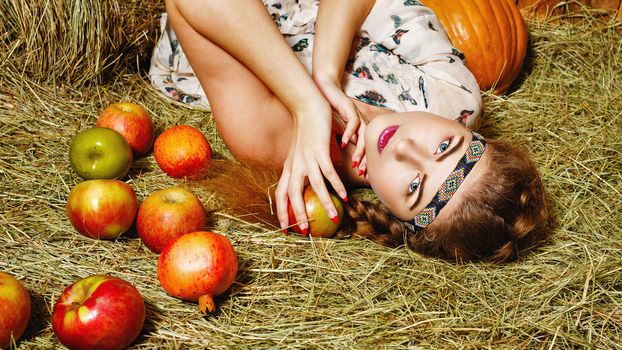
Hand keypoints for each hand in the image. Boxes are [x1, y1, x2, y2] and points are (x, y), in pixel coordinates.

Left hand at [274, 104, 347, 234]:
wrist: (307, 107)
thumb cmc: (306, 131)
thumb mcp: (300, 153)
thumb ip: (304, 169)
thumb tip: (314, 185)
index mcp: (288, 167)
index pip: (281, 194)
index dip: (281, 212)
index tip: (285, 228)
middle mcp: (295, 165)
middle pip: (293, 195)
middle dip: (298, 215)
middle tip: (306, 231)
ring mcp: (306, 158)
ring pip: (314, 186)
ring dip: (323, 203)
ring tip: (333, 218)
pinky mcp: (319, 151)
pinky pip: (328, 173)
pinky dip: (336, 185)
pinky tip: (343, 196)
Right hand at [316, 79, 366, 173]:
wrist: (323, 91)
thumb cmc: (327, 112)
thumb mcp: (332, 132)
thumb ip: (336, 145)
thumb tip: (336, 162)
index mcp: (357, 131)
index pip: (365, 149)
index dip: (365, 163)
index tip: (364, 177)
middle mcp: (360, 124)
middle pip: (368, 144)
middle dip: (366, 160)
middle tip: (363, 173)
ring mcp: (357, 115)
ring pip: (364, 135)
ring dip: (360, 150)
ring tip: (355, 162)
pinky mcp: (350, 107)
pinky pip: (353, 122)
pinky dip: (350, 133)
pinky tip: (345, 142)